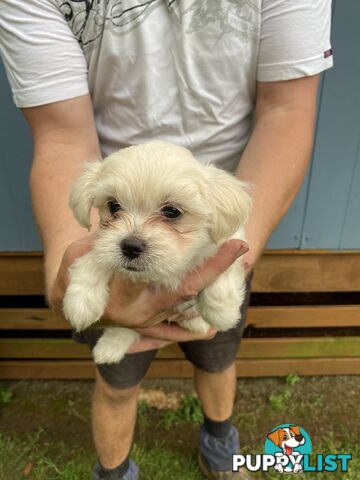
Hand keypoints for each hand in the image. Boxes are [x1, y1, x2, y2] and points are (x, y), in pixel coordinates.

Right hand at [50, 234, 247, 352]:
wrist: (69, 308)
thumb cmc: (72, 279)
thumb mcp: (79, 258)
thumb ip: (102, 244)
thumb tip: (127, 226)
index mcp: (129, 297)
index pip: (178, 278)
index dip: (210, 264)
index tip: (235, 246)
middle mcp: (143, 314)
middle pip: (189, 293)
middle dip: (216, 272)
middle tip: (239, 251)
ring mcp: (148, 324)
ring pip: (187, 311)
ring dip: (209, 292)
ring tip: (234, 269)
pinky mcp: (148, 328)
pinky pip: (174, 332)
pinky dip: (191, 328)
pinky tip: (210, 327)